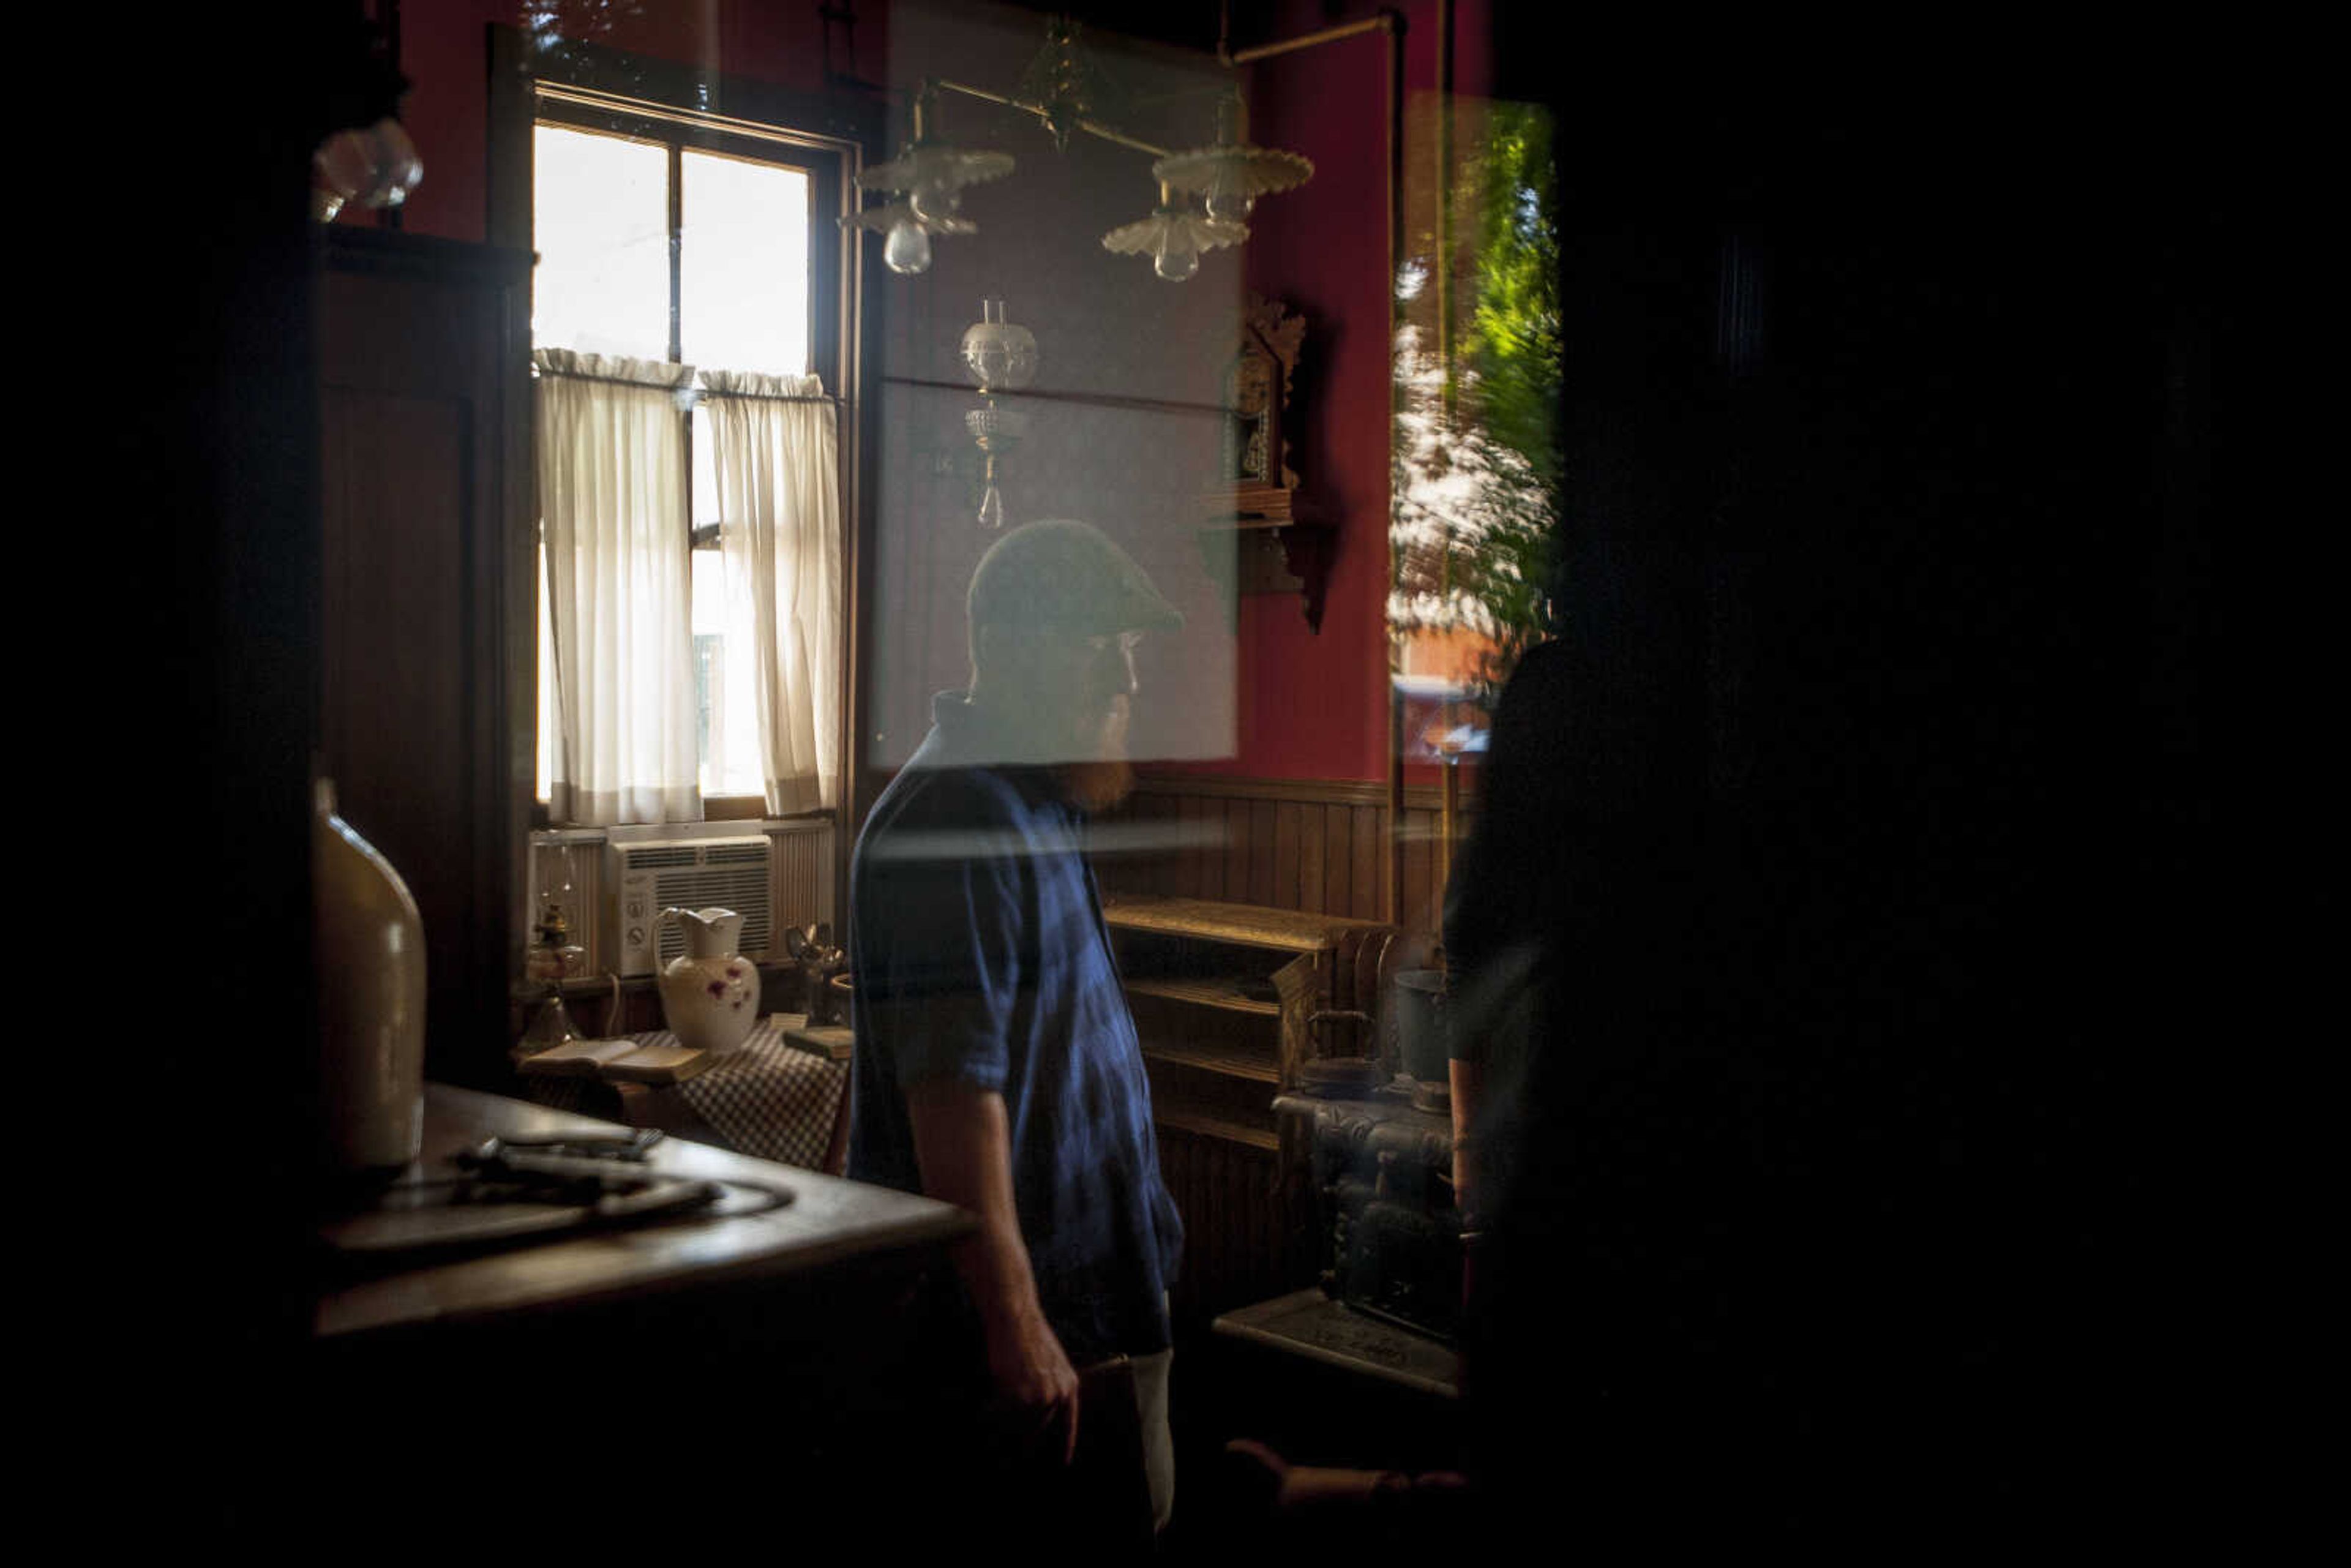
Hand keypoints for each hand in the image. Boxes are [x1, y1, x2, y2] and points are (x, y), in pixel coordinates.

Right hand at [983, 1304, 1080, 1463]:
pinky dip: (992, 1409)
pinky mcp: (1018, 1395)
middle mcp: (1057, 1394)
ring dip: (1005, 1419)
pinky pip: (1003, 1412)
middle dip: (1023, 1430)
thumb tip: (1038, 1415)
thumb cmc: (1028, 1336)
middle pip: (1039, 1426)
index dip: (1066, 1444)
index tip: (1064, 1462)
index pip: (1069, 1422)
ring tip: (995, 1411)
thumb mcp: (1051, 1363)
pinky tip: (987, 1402)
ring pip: (1019, 1421)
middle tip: (1011, 1434)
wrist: (1015, 1318)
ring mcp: (1038, 1397)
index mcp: (1069, 1384)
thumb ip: (1051, 1387)